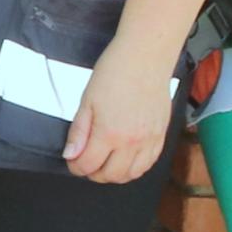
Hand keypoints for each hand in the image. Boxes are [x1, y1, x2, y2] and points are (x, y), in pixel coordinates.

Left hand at [63, 37, 178, 184]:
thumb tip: (71, 155)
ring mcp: (149, 140)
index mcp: (108, 133)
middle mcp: (131, 142)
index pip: (88, 165)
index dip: (75, 167)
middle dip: (93, 173)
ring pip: (131, 175)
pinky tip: (126, 159)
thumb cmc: (114, 72)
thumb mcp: (87, 100)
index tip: (72, 161)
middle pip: (110, 175)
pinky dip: (135, 167)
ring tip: (105, 162)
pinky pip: (149, 164)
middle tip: (86, 162)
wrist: (145, 57)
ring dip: (115, 174)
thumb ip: (79, 132)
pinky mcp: (161, 135)